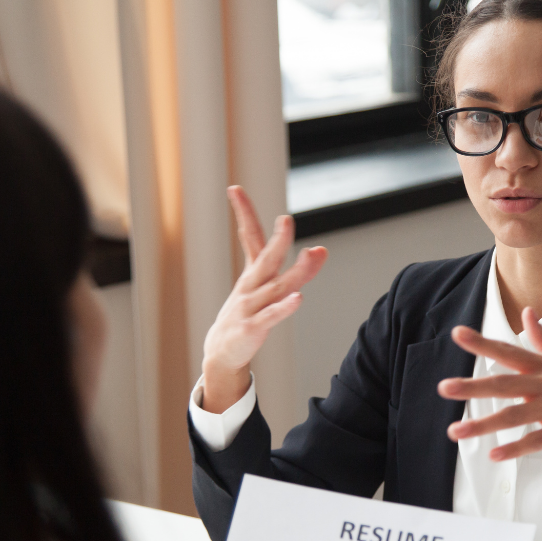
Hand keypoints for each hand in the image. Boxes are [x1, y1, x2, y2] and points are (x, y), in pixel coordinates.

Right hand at [201, 186, 327, 412]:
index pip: (248, 237)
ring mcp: (250, 307)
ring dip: (295, 271)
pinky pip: (271, 316)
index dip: (243, 213)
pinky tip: (298, 299)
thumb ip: (292, 269)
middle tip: (286, 220)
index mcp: (252, 274)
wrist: (222, 352)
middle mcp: (250, 286)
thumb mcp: (264, 289)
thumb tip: (319, 249)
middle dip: (278, 240)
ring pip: (275, 286)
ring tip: (312, 254)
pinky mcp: (252, 328)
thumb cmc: (245, 316)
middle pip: (266, 259)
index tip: (234, 188)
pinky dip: (284, 308)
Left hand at [437, 307, 541, 487]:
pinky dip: (516, 448)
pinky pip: (537, 441)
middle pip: (505, 383)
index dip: (482, 343)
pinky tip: (494, 455)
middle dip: (472, 386)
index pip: (509, 350)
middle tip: (443, 387)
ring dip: (483, 424)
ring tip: (455, 431)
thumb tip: (527, 314)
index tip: (457, 334)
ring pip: (515, 415)